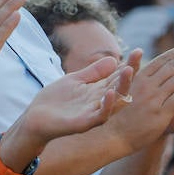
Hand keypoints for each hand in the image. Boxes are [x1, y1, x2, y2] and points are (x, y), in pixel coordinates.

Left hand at [13, 55, 134, 144]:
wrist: (34, 119)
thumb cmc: (54, 101)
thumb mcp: (75, 80)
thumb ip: (93, 72)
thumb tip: (114, 59)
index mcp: (98, 91)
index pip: (118, 76)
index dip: (129, 64)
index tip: (138, 51)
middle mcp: (100, 103)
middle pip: (121, 86)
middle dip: (130, 71)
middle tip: (138, 56)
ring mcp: (93, 114)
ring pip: (115, 101)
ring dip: (122, 86)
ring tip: (128, 70)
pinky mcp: (84, 124)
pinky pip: (100, 116)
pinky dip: (107, 105)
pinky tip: (110, 93)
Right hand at [105, 36, 173, 148]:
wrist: (114, 135)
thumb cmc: (119, 112)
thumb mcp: (123, 87)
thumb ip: (135, 70)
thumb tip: (138, 50)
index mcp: (139, 77)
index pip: (163, 59)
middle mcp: (146, 86)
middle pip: (173, 66)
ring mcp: (153, 99)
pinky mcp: (160, 114)